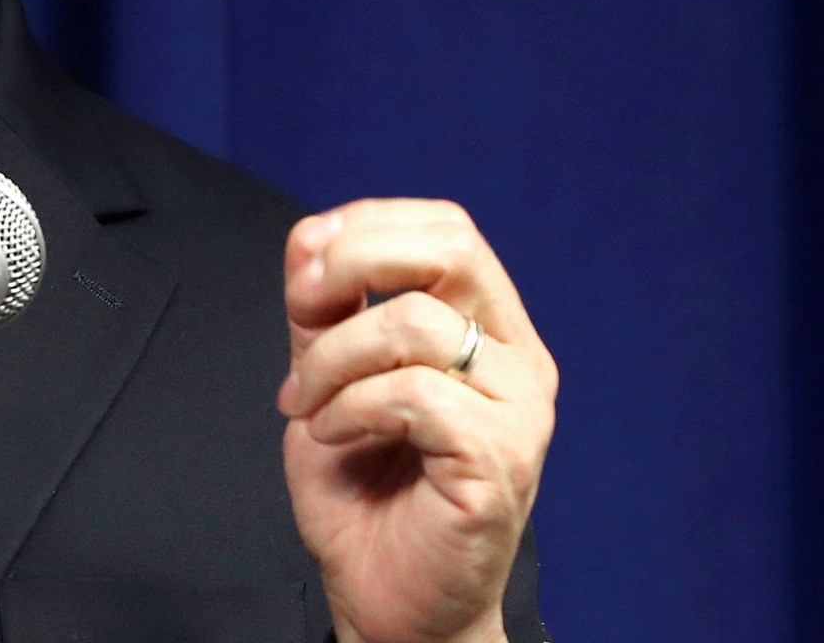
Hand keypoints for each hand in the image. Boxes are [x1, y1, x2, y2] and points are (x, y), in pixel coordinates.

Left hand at [278, 199, 556, 642]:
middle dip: (356, 260)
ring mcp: (519, 411)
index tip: (305, 274)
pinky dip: (352, 408)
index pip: (448, 230)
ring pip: (416, 324)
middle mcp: (518, 362)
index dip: (366, 225)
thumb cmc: (365, 493)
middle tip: (304, 308)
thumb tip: (312, 236)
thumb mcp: (329, 377)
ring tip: (311, 408)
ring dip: (333, 359)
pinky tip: (335, 436)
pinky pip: (415, 393)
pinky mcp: (501, 460)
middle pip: (453, 248)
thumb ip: (326, 310)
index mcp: (488, 332)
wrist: (386, 598)